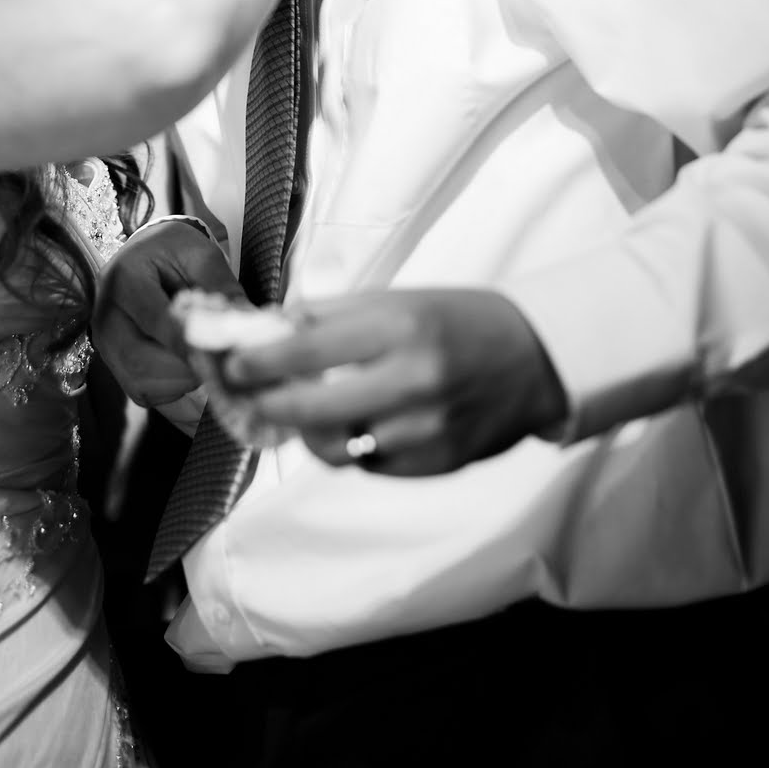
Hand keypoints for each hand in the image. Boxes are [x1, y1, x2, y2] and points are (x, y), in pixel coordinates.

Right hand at [91, 219, 246, 406]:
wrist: (148, 252)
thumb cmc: (176, 251)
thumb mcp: (203, 255)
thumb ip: (221, 288)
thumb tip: (241, 328)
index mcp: (125, 278)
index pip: (158, 322)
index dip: (192, 343)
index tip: (223, 354)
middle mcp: (105, 313)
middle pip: (141, 361)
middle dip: (186, 371)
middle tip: (218, 363)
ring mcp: (104, 342)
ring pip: (140, 383)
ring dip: (180, 383)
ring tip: (204, 362)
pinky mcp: (113, 362)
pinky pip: (142, 392)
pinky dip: (171, 390)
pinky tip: (188, 369)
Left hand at [223, 288, 568, 475]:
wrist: (536, 358)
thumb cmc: (457, 319)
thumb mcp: (396, 300)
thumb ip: (332, 318)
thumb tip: (266, 331)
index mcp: (399, 328)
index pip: (308, 350)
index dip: (260, 362)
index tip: (232, 364)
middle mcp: (412, 381)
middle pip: (312, 409)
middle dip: (268, 405)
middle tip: (247, 398)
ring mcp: (426, 430)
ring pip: (338, 449)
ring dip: (309, 433)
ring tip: (302, 414)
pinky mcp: (438, 465)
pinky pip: (373, 467)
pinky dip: (355, 449)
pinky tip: (359, 426)